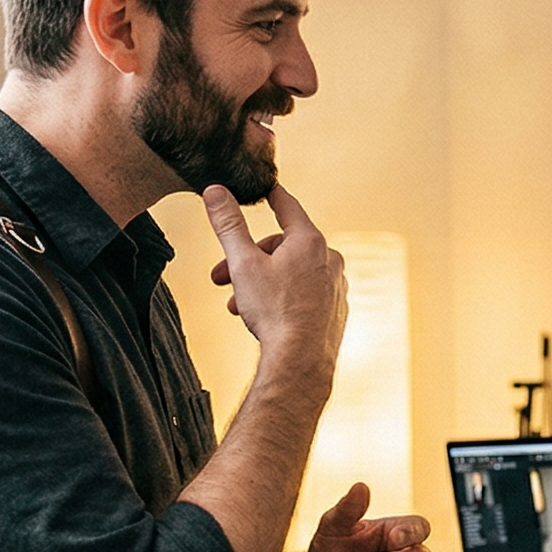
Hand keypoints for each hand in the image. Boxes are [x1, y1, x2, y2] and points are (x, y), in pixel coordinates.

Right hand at [203, 183, 344, 364]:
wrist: (300, 362)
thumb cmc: (275, 313)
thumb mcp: (242, 263)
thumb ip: (229, 225)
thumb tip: (216, 192)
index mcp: (309, 241)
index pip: (286, 206)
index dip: (270, 196)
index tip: (265, 189)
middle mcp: (329, 259)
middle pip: (282, 246)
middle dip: (249, 258)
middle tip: (222, 277)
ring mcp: (335, 285)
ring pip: (291, 272)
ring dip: (260, 282)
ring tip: (238, 303)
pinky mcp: (336, 309)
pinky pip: (304, 293)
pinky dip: (282, 297)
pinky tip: (265, 315)